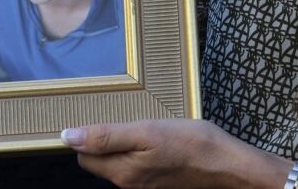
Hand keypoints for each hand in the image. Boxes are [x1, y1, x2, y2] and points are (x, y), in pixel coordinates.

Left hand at [61, 119, 290, 188]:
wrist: (228, 164)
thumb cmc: (190, 144)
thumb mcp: (145, 132)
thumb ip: (106, 136)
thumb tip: (69, 137)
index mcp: (121, 172)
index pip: (84, 156)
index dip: (86, 136)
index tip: (100, 115)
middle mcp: (128, 183)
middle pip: (99, 159)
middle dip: (103, 138)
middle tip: (123, 116)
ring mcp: (144, 183)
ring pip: (118, 159)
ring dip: (122, 141)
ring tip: (140, 124)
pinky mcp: (158, 179)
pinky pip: (135, 162)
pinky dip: (138, 147)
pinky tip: (154, 135)